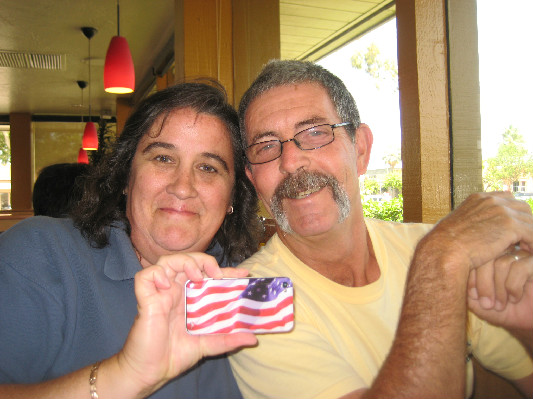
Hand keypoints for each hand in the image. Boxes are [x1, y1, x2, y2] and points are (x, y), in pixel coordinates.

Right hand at [117, 253, 257, 394]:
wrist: (151, 372)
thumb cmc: (174, 356)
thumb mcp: (206, 345)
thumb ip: (227, 340)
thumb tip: (253, 339)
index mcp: (189, 298)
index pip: (208, 275)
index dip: (225, 271)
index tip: (243, 275)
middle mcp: (175, 291)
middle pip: (187, 261)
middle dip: (203, 260)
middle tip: (215, 273)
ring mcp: (160, 293)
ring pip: (167, 261)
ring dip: (183, 262)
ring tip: (194, 276)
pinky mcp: (145, 299)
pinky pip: (144, 276)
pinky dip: (156, 274)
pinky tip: (166, 285)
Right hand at [425, 192, 532, 270]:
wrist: (444, 251)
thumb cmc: (446, 246)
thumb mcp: (458, 228)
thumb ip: (474, 224)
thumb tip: (482, 234)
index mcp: (478, 199)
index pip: (506, 198)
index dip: (513, 214)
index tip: (514, 230)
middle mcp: (491, 200)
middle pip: (522, 207)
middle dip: (525, 223)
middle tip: (524, 242)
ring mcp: (501, 210)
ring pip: (530, 221)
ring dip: (531, 236)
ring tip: (528, 250)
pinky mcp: (510, 225)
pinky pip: (532, 234)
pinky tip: (530, 255)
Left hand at [468, 249, 532, 330]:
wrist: (528, 324)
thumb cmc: (503, 312)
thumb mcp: (478, 303)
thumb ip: (464, 289)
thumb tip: (455, 273)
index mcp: (488, 259)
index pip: (473, 257)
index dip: (470, 277)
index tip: (473, 297)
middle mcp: (504, 254)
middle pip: (486, 258)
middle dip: (483, 284)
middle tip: (487, 304)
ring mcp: (521, 257)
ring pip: (502, 263)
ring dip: (499, 288)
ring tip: (501, 304)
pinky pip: (520, 267)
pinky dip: (513, 286)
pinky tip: (514, 298)